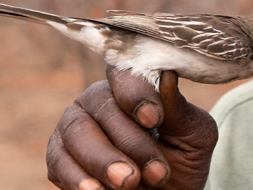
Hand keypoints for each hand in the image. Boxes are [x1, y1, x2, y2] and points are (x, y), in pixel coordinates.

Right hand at [46, 67, 217, 189]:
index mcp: (133, 85)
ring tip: (129, 183)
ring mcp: (74, 127)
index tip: (153, 119)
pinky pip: (59, 162)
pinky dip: (77, 178)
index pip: (126, 73)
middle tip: (154, 172)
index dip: (136, 93)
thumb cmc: (182, 160)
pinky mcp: (59, 158)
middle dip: (129, 141)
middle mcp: (99, 99)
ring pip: (77, 132)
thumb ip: (179, 110)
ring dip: (102, 159)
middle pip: (103, 106)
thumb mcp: (194, 137)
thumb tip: (168, 75)